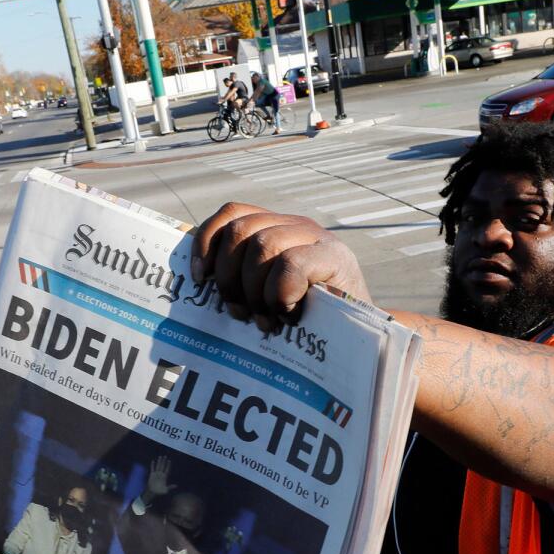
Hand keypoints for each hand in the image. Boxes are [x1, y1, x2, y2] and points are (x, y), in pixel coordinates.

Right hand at [146, 455, 174, 497]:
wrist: (153, 492)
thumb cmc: (160, 492)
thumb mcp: (166, 490)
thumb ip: (170, 487)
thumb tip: (176, 486)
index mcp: (165, 477)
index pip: (167, 469)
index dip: (168, 465)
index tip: (169, 461)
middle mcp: (161, 474)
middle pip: (163, 466)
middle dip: (164, 461)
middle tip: (165, 456)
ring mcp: (156, 474)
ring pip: (158, 466)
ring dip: (159, 461)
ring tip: (160, 456)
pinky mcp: (152, 475)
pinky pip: (152, 469)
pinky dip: (152, 465)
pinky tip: (153, 461)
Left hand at [191, 202, 372, 331]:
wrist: (356, 339)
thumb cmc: (301, 321)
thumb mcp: (263, 294)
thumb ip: (239, 278)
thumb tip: (197, 278)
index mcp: (274, 229)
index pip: (231, 214)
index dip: (206, 242)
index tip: (199, 278)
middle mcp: (294, 226)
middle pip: (240, 231)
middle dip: (229, 277)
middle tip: (239, 313)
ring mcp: (317, 239)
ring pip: (262, 246)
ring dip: (255, 291)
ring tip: (265, 320)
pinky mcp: (336, 257)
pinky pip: (290, 265)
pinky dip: (280, 295)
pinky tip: (287, 316)